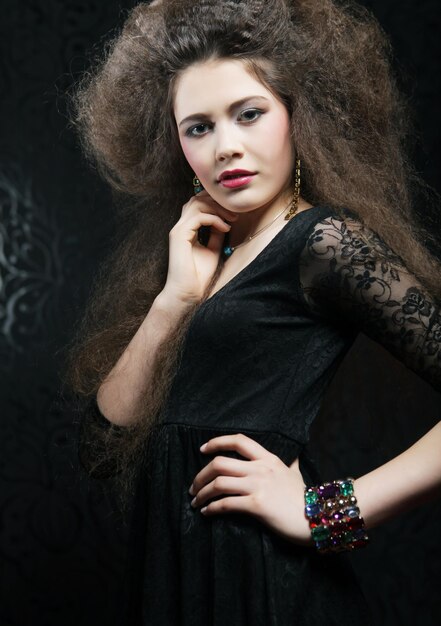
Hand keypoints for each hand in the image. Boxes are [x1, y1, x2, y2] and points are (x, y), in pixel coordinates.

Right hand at [163, 190, 238, 304]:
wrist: (188, 292)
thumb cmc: (198, 276)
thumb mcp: (213, 249)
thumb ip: (216, 234)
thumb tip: (226, 221)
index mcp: (187, 229)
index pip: (198, 204)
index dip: (216, 204)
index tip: (233, 214)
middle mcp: (181, 227)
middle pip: (197, 199)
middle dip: (217, 202)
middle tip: (235, 213)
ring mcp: (178, 230)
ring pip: (197, 203)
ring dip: (217, 208)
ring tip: (232, 219)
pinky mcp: (179, 235)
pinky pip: (199, 217)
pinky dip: (214, 219)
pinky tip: (225, 228)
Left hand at [189, 433, 313, 546]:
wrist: (318, 518)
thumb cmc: (305, 498)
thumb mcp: (297, 474)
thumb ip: (291, 464)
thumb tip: (295, 457)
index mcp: (268, 458)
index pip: (238, 441)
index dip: (217, 442)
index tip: (202, 449)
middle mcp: (261, 468)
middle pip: (220, 463)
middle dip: (201, 475)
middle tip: (193, 487)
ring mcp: (258, 486)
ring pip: (218, 483)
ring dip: (201, 493)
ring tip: (195, 502)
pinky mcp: (257, 505)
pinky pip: (226, 504)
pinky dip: (211, 508)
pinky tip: (207, 513)